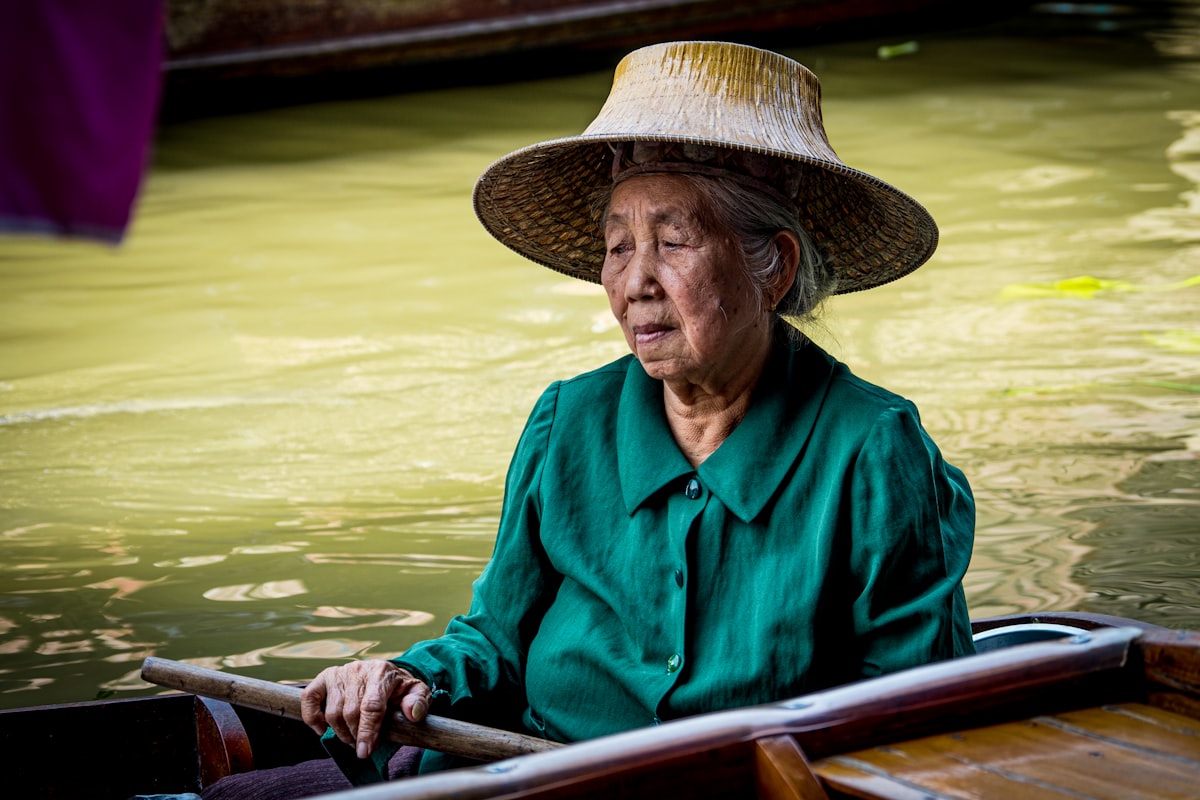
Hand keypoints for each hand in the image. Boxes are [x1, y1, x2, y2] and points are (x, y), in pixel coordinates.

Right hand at [300, 659, 431, 758]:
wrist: (386, 675)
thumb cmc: (400, 689)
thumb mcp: (418, 693)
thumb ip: (419, 702)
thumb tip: (413, 713)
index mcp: (382, 672)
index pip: (371, 705)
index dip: (367, 731)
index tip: (365, 751)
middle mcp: (358, 669)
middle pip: (350, 712)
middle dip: (357, 735)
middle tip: (364, 746)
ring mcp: (339, 673)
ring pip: (332, 711)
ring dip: (341, 732)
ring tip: (352, 738)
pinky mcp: (324, 678)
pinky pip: (310, 698)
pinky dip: (313, 717)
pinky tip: (323, 730)